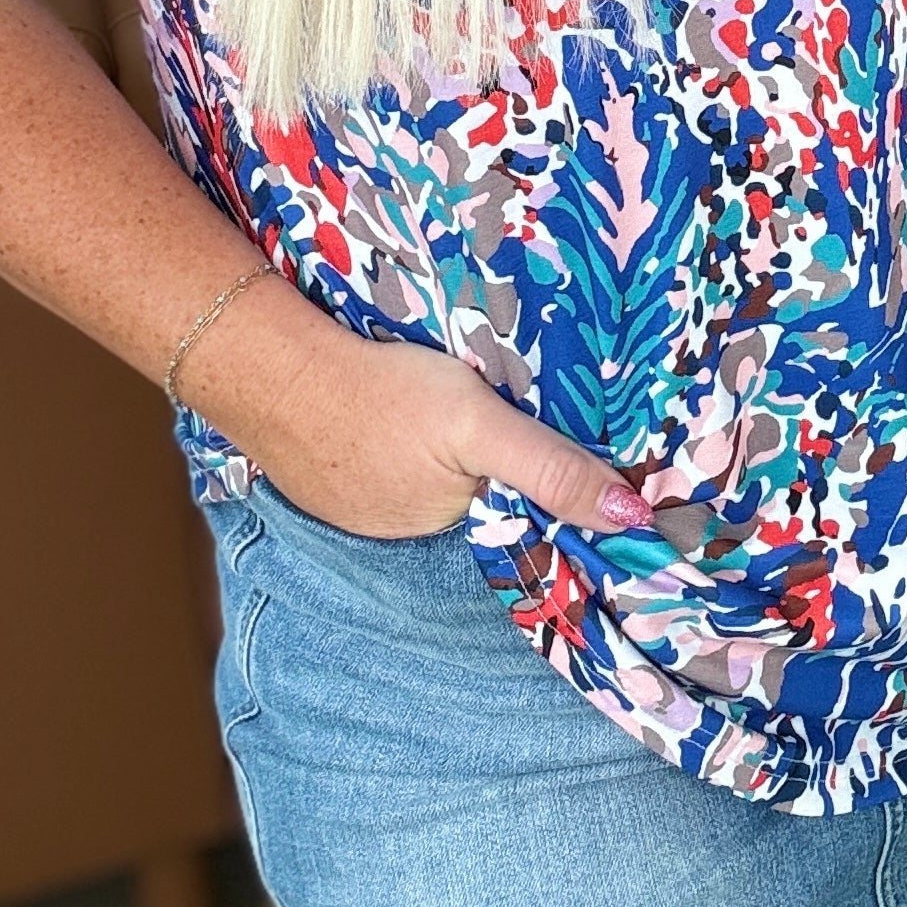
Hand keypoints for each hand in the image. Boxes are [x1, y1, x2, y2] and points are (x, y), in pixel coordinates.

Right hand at [186, 283, 654, 540]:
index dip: (556, 480)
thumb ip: (552, 469)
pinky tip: (401, 414)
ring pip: (437, 480)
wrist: (274, 378)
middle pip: (484, 493)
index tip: (592, 457)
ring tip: (449, 409)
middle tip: (511, 408)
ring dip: (448, 453)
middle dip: (499, 463)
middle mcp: (421, 528)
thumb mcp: (479, 426)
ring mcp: (373, 510)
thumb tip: (632, 519)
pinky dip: (402, 445)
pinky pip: (391, 467)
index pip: (530, 507)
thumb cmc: (382, 397)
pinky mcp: (340, 483)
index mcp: (463, 518)